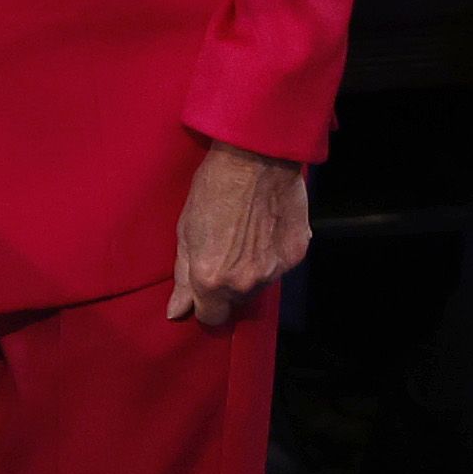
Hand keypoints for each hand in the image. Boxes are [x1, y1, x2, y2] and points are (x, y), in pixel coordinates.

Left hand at [167, 142, 309, 326]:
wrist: (255, 156)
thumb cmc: (213, 187)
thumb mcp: (186, 229)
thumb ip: (182, 276)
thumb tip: (176, 312)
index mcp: (211, 280)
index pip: (210, 317)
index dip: (206, 302)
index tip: (206, 283)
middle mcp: (244, 283)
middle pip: (236, 302)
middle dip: (229, 285)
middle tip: (227, 250)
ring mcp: (273, 271)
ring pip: (259, 286)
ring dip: (252, 270)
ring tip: (247, 235)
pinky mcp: (296, 255)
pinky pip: (280, 266)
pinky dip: (273, 254)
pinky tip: (266, 227)